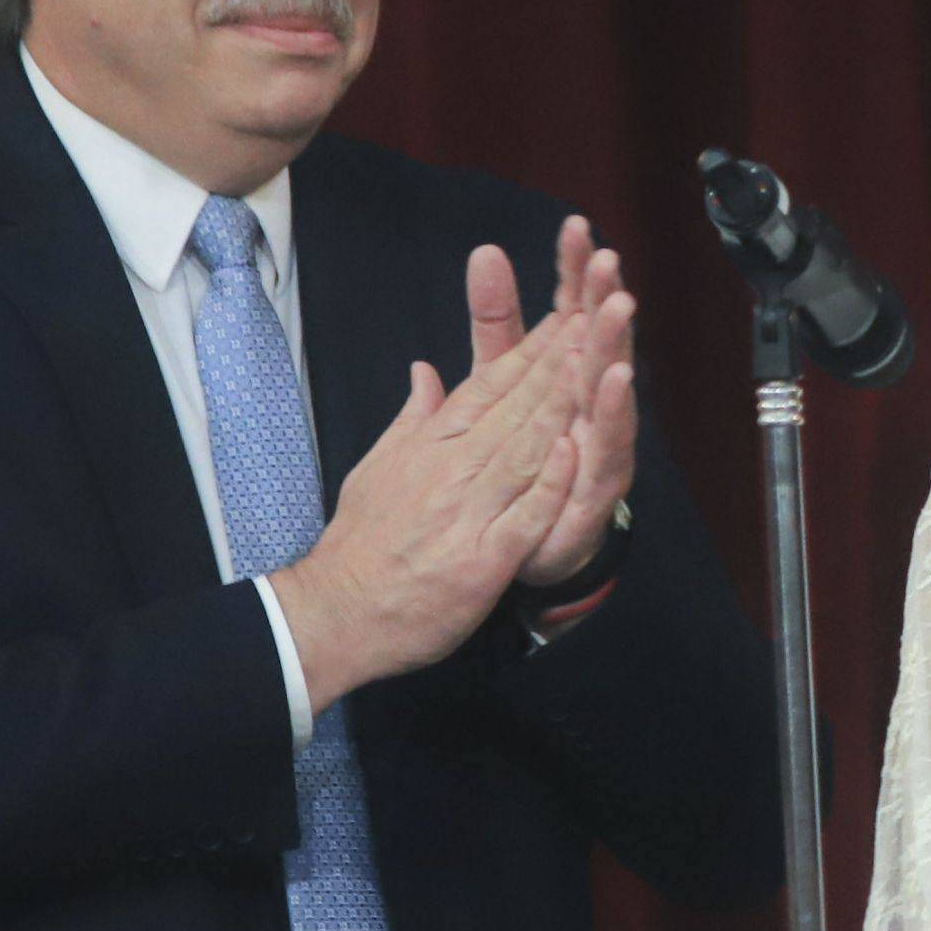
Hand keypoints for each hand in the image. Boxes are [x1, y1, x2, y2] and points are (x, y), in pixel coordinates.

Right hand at [269, 312, 589, 705]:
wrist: (339, 613)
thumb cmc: (362, 543)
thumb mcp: (379, 467)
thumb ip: (412, 418)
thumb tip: (425, 370)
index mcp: (430, 446)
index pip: (487, 388)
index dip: (527, 352)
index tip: (563, 317)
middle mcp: (451, 470)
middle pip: (513, 408)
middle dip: (555, 363)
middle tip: (591, 319)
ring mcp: (468, 512)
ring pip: (523, 448)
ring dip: (560, 405)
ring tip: (591, 364)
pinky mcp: (484, 558)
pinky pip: (525, 513)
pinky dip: (550, 481)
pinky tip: (577, 448)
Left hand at [465, 216, 637, 586]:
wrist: (522, 549)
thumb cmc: (521, 460)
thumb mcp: (497, 381)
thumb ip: (496, 322)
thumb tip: (485, 252)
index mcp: (565, 377)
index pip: (570, 314)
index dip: (573, 273)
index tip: (575, 228)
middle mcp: (589, 407)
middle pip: (597, 344)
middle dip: (603, 300)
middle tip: (608, 260)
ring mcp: (596, 448)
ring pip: (609, 394)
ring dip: (614, 350)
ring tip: (618, 310)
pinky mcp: (595, 491)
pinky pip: (605, 453)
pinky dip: (610, 420)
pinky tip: (613, 386)